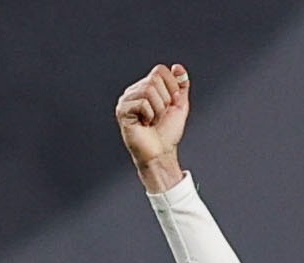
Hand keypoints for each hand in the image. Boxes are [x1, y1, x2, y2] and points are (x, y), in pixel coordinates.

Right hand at [117, 62, 191, 191]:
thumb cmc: (168, 133)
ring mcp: (126, 100)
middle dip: (165, 100)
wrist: (161, 153)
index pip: (160, 70)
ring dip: (158, 109)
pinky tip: (145, 124)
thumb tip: (178, 67)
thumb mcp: (180, 105)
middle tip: (160, 115)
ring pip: (148, 90)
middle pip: (154, 79)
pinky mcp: (122, 111)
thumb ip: (181, 85)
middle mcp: (134, 91)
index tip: (171, 105)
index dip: (171, 86)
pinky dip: (149, 115)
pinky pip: (142, 103)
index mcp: (146, 87)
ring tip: (153, 120)